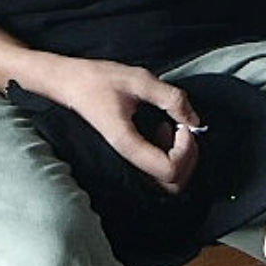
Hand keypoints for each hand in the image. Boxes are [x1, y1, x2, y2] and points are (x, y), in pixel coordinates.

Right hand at [33, 56, 201, 190]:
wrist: (70, 83)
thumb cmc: (98, 80)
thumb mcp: (139, 80)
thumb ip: (171, 98)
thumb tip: (194, 120)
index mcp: (128, 144)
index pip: (169, 170)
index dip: (185, 150)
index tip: (182, 126)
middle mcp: (128, 158)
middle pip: (172, 184)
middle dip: (188, 158)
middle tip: (184, 129)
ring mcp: (129, 159)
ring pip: (166, 180)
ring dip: (179, 157)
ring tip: (172, 128)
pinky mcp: (130, 153)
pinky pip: (157, 168)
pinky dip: (169, 154)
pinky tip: (162, 129)